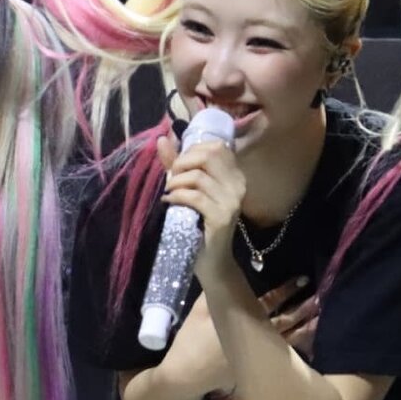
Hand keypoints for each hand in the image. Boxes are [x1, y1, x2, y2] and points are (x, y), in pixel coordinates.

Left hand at [157, 131, 244, 287]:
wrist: (211, 260)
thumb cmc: (198, 222)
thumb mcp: (189, 189)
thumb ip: (177, 164)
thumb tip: (162, 138)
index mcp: (235, 175)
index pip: (216, 147)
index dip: (192, 151)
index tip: (179, 166)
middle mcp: (238, 185)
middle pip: (208, 156)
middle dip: (182, 163)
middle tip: (171, 178)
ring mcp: (232, 201)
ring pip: (198, 176)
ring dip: (176, 182)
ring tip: (170, 192)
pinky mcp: (221, 217)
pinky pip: (195, 197)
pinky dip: (177, 196)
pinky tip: (169, 202)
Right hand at [167, 277, 317, 393]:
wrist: (186, 375)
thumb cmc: (191, 341)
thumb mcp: (198, 310)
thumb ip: (215, 290)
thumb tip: (223, 267)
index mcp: (242, 319)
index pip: (269, 301)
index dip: (287, 290)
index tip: (302, 279)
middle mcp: (255, 337)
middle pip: (285, 320)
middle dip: (302, 308)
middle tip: (320, 296)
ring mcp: (258, 355)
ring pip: (288, 339)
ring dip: (304, 328)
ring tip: (319, 318)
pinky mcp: (257, 369)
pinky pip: (283, 357)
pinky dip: (297, 349)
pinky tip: (309, 344)